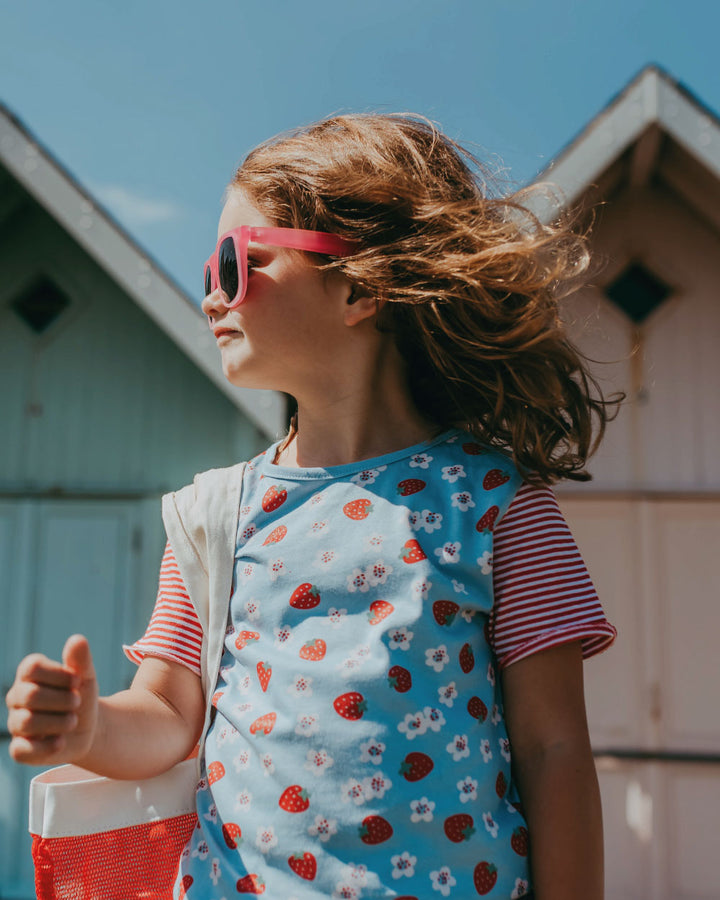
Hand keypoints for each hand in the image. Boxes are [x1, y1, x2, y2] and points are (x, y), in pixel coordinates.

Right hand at [6, 634, 98, 765]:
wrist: (89, 727)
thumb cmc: (82, 695)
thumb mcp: (86, 676)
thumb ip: (81, 660)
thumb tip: (77, 640)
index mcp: (29, 674)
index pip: (31, 667)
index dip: (58, 674)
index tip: (77, 680)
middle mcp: (17, 697)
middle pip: (29, 695)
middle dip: (61, 699)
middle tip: (77, 701)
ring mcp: (16, 723)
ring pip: (26, 722)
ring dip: (58, 722)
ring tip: (73, 721)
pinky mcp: (21, 749)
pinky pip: (21, 750)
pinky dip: (45, 747)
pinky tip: (61, 741)